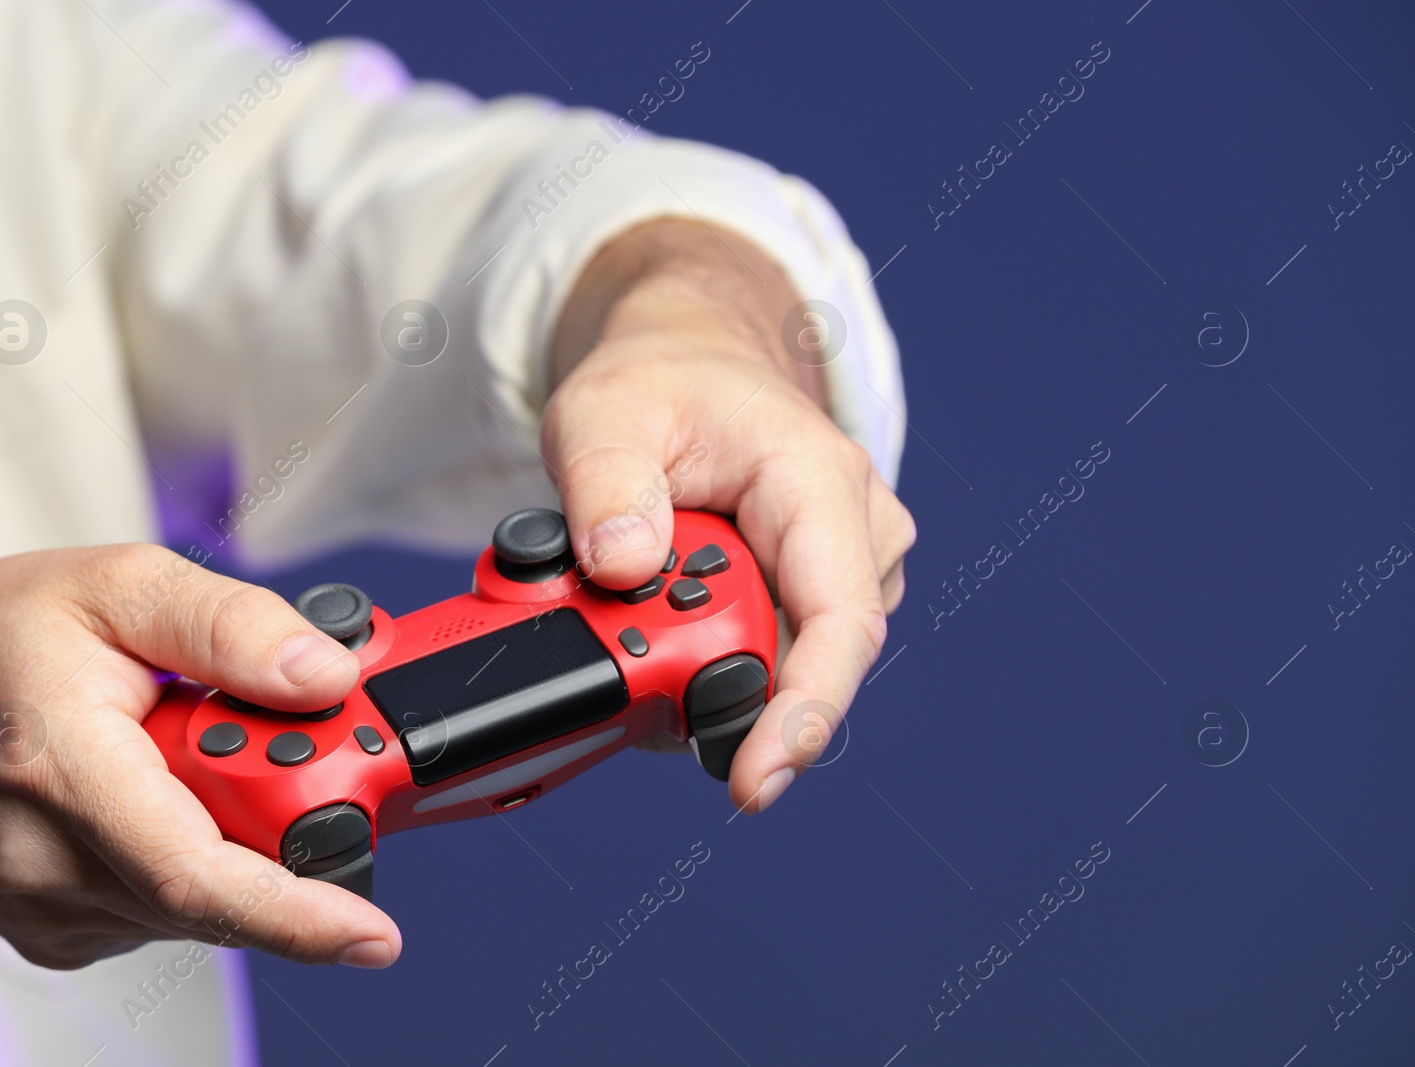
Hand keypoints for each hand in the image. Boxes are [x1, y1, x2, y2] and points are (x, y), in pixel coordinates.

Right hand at [0, 546, 399, 968]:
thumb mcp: (115, 587)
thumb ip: (230, 627)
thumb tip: (324, 675)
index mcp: (63, 770)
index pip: (197, 875)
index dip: (299, 915)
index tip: (374, 934)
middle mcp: (50, 864)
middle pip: (221, 887)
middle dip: (287, 827)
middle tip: (283, 746)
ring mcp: (50, 911)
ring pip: (200, 903)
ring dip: (237, 836)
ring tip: (193, 750)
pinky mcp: (58, 933)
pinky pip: (166, 910)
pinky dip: (196, 856)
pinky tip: (162, 794)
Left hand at [543, 218, 914, 812]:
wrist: (691, 365)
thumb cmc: (661, 383)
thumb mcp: (603, 412)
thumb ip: (605, 484)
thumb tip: (622, 567)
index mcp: (819, 481)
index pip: (838, 621)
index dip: (802, 713)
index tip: (754, 781)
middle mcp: (856, 531)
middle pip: (800, 661)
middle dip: (707, 682)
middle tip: (617, 646)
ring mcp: (845, 568)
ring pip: (781, 664)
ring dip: (701, 663)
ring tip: (635, 604)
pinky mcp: (817, 596)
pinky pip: (769, 655)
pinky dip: (707, 654)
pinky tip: (664, 618)